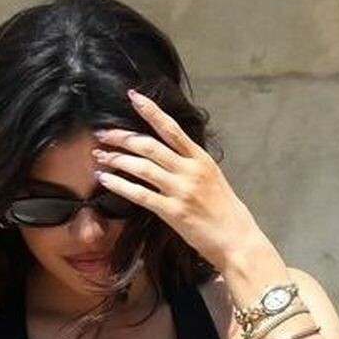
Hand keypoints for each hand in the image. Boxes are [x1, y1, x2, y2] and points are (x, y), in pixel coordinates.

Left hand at [92, 90, 260, 275]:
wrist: (238, 241)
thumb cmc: (227, 213)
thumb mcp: (214, 179)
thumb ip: (192, 165)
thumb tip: (171, 153)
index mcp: (201, 160)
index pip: (172, 128)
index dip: (150, 110)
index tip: (133, 96)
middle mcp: (190, 171)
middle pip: (149, 145)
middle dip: (122, 137)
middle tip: (103, 134)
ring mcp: (182, 191)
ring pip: (142, 167)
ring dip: (117, 159)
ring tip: (100, 156)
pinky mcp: (174, 212)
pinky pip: (140, 194)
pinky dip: (120, 185)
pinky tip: (106, 179)